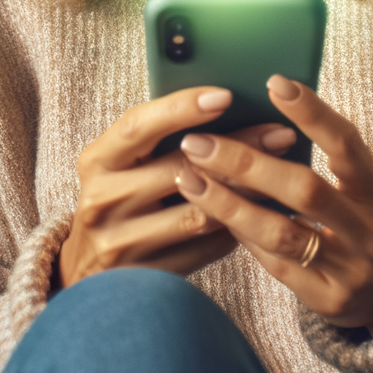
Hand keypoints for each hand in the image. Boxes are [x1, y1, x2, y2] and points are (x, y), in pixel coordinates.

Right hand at [58, 86, 295, 288]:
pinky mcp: (146, 277)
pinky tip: (262, 212)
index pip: (138, 125)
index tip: (226, 95)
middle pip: (179, 168)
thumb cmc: (121, 197)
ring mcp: (121, 243)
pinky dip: (236, 229)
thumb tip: (228, 106)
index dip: (181, 107)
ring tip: (282, 173)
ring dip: (245, 192)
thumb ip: (160, 138)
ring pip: (198, 212)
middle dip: (237, 149)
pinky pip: (203, 248)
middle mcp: (102, 201)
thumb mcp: (124, 163)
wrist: (91, 270)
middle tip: (280, 133)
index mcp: (97, 161)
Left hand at [175, 75, 372, 335]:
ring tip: (190, 177)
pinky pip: (274, 263)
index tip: (273, 83)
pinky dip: (241, 235)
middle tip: (199, 141)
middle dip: (246, 163)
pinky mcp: (328, 299)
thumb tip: (264, 103)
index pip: (345, 143)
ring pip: (281, 232)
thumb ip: (326, 152)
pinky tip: (211, 214)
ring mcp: (351, 268)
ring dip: (229, 203)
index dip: (312, 112)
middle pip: (304, 189)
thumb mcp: (360, 184)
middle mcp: (371, 228)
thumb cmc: (359, 218)